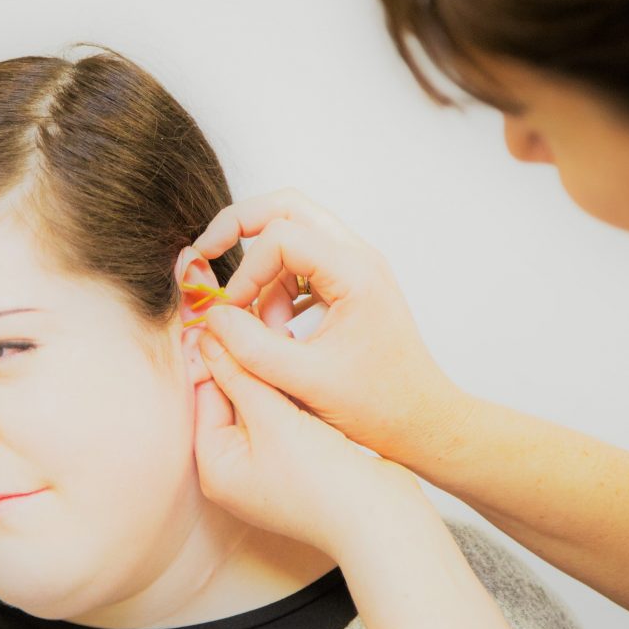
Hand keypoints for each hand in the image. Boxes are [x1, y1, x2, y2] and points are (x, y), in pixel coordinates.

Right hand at [192, 187, 464, 459]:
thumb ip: (250, 347)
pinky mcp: (350, 286)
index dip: (246, 270)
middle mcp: (359, 258)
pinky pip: (303, 266)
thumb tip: (212, 316)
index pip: (282, 235)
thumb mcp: (305, 380)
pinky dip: (279, 289)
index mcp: (356, 273)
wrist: (422, 420)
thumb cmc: (378, 405)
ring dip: (264, 275)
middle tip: (207, 253)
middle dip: (240, 226)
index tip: (231, 310)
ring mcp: (356, 268)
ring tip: (267, 329)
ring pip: (293, 237)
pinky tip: (280, 331)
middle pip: (288, 209)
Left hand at [193, 329, 419, 555]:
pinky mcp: (298, 458)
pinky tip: (298, 359)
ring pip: (260, 403)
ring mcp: (268, 465)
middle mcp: (237, 468)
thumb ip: (239, 375)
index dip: (213, 355)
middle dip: (244, 361)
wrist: (377, 515)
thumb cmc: (320, 480)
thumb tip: (207, 339)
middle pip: (231, 400)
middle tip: (252, 318)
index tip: (222, 319)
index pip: (204, 396)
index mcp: (217, 466)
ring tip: (276, 329)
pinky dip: (290, 390)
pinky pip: (284, 414)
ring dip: (269, 372)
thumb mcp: (271, 419)